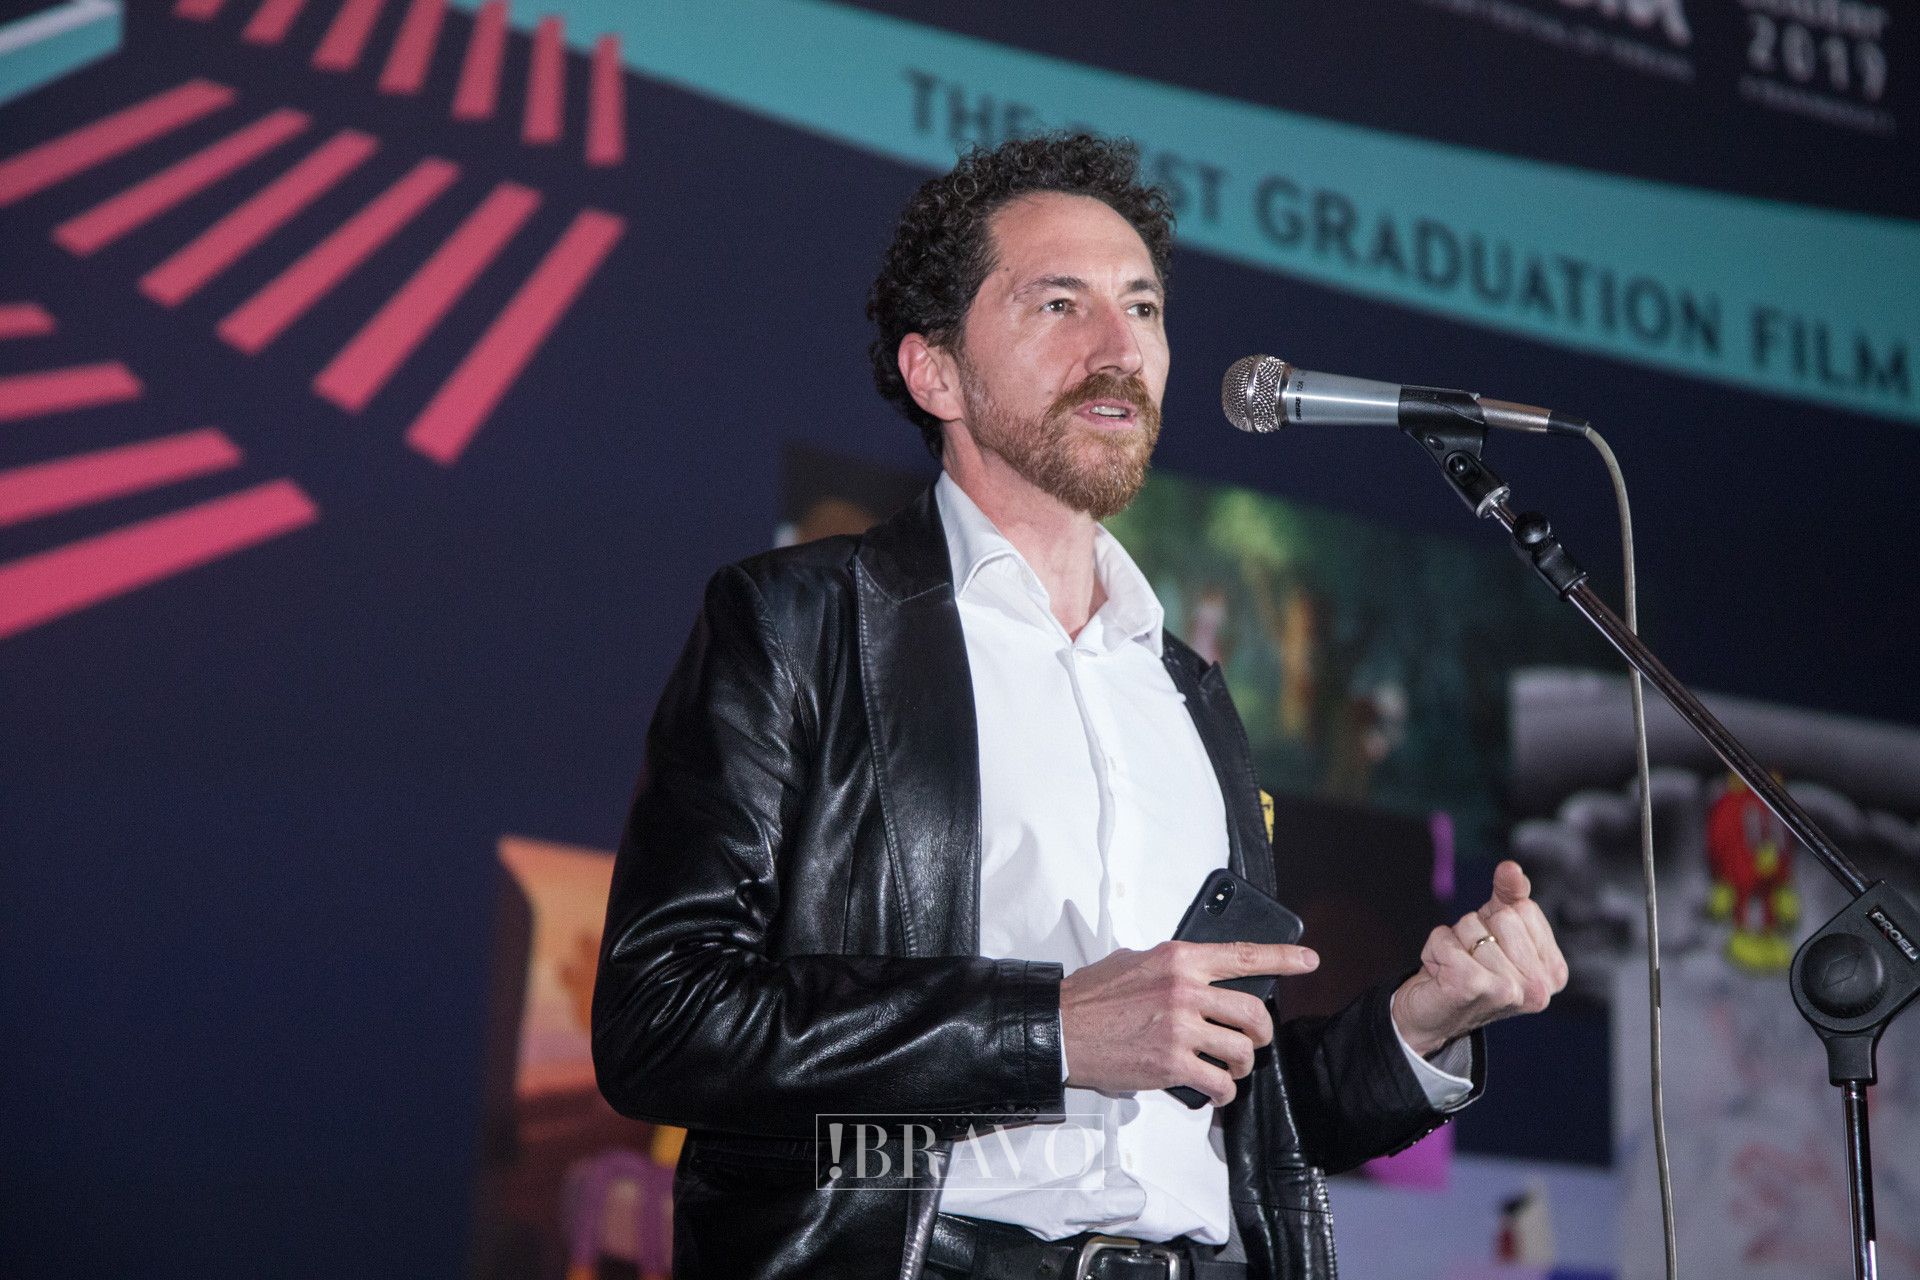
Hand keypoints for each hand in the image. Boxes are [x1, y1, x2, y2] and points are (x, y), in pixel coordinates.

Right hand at [1060, 940, 1318, 1106]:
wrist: (1061, 1029)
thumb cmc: (1092, 997)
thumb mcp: (1134, 960)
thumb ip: (1172, 966)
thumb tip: (1199, 976)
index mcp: (1178, 959)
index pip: (1243, 956)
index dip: (1283, 958)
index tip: (1307, 960)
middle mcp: (1184, 990)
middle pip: (1253, 1012)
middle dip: (1262, 1032)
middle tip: (1255, 1039)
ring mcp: (1180, 1028)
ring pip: (1242, 1050)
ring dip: (1242, 1064)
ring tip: (1230, 1067)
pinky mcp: (1171, 1064)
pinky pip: (1218, 1082)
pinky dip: (1224, 1092)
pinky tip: (1215, 1091)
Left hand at [1392, 860, 1568, 1056]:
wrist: (1433, 1014)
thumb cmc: (1470, 967)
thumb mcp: (1496, 928)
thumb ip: (1510, 895)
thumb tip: (1512, 868)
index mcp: (1555, 972)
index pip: (1524, 908)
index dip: (1498, 919)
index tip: (1493, 950)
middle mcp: (1539, 988)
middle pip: (1502, 916)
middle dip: (1476, 930)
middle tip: (1471, 960)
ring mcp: (1507, 991)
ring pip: (1471, 927)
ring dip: (1455, 942)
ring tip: (1457, 969)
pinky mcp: (1472, 987)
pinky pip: (1445, 939)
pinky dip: (1435, 947)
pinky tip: (1441, 972)